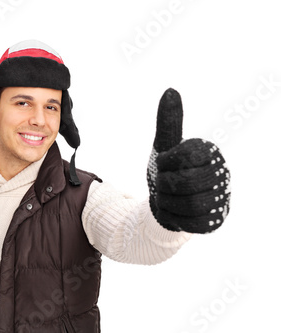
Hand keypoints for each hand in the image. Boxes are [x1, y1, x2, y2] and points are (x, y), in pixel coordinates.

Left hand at [147, 88, 230, 232]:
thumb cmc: (167, 171)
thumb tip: (170, 91)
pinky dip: (175, 218)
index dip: (165, 162)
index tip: (162, 164)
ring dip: (167, 201)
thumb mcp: (164, 146)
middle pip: (186, 181)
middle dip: (164, 184)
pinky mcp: (217, 220)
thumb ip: (169, 122)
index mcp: (210, 152)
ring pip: (189, 204)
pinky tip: (173, 212)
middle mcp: (222, 173)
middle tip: (161, 183)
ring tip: (165, 197)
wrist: (166, 203)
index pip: (186, 155)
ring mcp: (222, 198)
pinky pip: (193, 223)